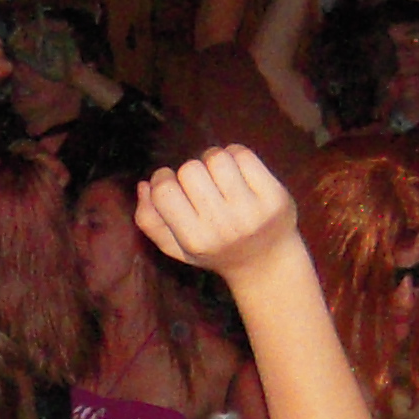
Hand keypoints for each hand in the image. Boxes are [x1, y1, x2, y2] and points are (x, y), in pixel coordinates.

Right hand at [132, 146, 296, 280]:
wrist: (266, 263)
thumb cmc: (214, 250)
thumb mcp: (177, 247)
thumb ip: (151, 221)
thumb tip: (144, 185)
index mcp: (196, 240)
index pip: (165, 191)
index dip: (162, 179)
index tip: (172, 184)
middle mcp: (224, 226)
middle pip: (190, 170)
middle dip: (190, 171)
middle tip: (200, 185)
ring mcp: (252, 210)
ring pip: (217, 158)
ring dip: (213, 160)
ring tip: (218, 177)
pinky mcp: (274, 196)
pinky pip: (243, 155)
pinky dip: (235, 155)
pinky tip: (237, 172)